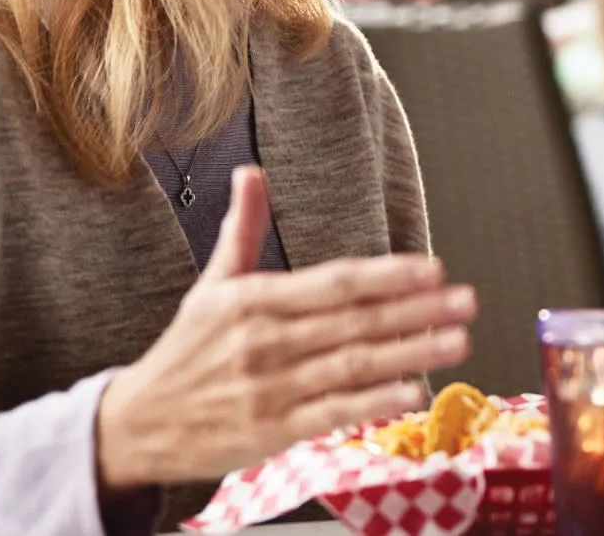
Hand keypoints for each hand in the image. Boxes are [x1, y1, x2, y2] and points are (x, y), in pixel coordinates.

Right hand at [95, 167, 477, 488]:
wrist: (136, 424)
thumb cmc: (188, 351)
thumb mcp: (211, 287)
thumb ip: (243, 231)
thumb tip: (250, 172)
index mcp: (252, 301)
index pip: (334, 283)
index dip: (387, 275)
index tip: (433, 268)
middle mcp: (264, 342)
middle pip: (354, 322)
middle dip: (416, 310)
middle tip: (466, 300)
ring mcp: (270, 389)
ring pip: (352, 366)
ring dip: (410, 353)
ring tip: (458, 340)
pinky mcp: (272, 431)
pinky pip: (333, 413)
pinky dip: (374, 402)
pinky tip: (414, 391)